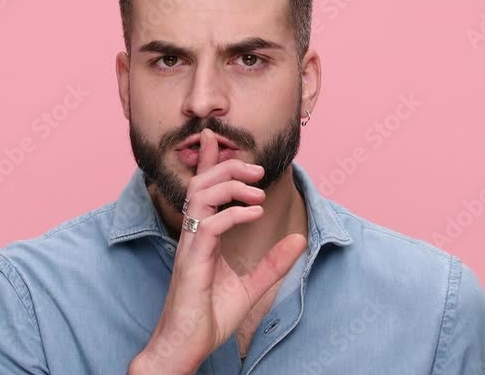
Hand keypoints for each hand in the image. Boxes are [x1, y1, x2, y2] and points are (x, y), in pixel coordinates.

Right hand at [130, 128, 307, 374]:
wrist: (186, 346)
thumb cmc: (208, 317)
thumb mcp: (251, 286)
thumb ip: (273, 263)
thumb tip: (298, 239)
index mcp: (202, 236)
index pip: (203, 190)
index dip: (209, 161)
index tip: (216, 138)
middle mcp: (192, 236)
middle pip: (201, 184)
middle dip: (227, 167)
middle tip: (257, 170)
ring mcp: (190, 247)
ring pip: (200, 197)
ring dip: (230, 186)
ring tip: (258, 191)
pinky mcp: (192, 262)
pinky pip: (210, 226)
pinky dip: (234, 214)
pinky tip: (255, 214)